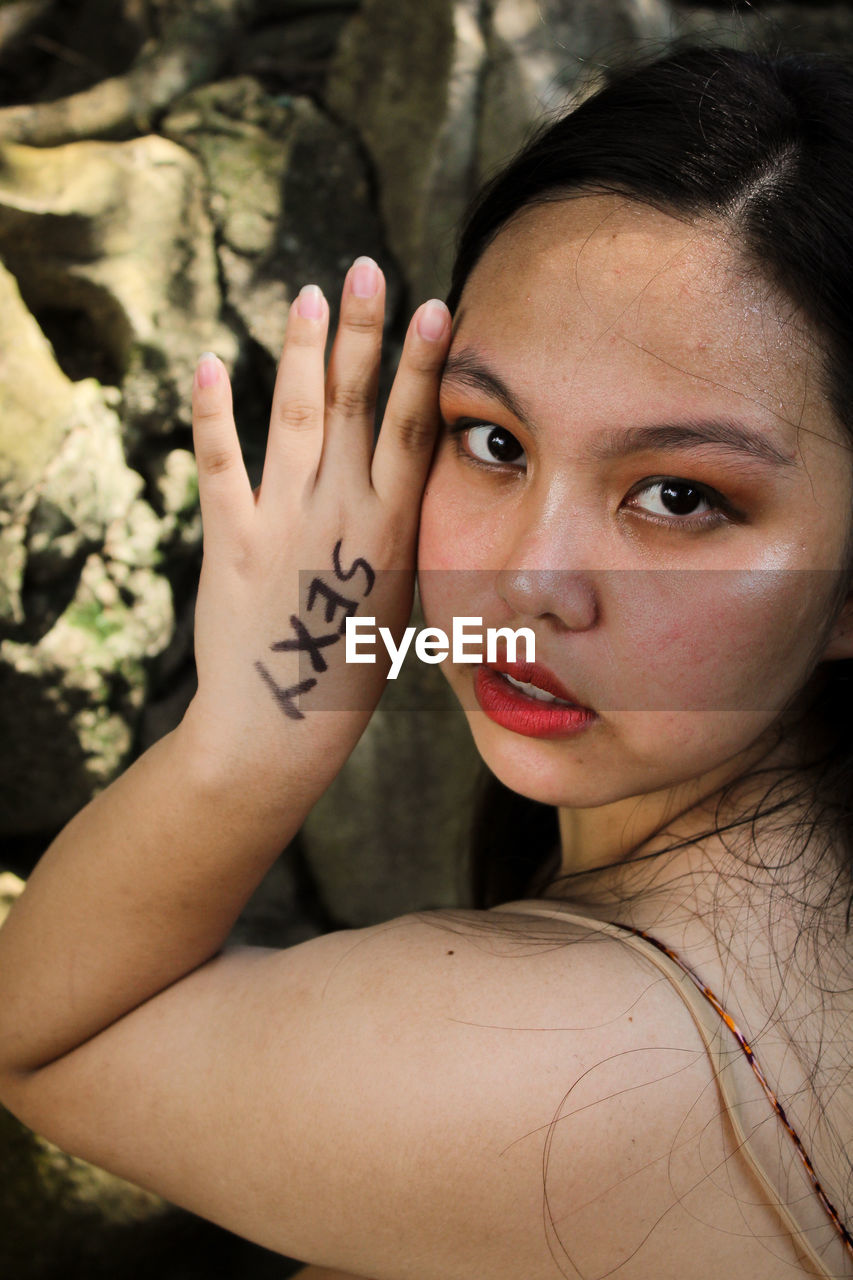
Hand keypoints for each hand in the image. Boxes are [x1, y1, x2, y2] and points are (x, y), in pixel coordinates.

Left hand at [181, 258, 450, 806]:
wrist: (284, 720)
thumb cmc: (351, 664)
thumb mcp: (401, 593)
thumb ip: (402, 528)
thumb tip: (411, 473)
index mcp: (393, 528)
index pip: (414, 428)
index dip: (424, 363)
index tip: (436, 306)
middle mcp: (344, 514)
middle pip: (358, 404)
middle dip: (365, 331)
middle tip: (367, 270)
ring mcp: (286, 522)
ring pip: (297, 416)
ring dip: (303, 351)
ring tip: (308, 294)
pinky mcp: (232, 540)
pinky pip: (220, 465)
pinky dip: (212, 414)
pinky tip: (210, 362)